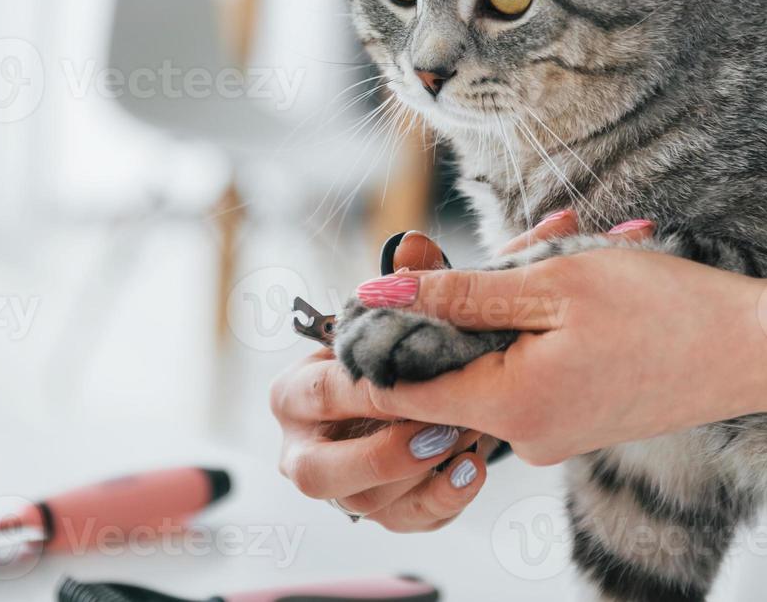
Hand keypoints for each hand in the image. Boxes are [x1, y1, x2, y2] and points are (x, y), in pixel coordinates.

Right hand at [269, 233, 493, 530]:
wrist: (423, 383)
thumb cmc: (396, 347)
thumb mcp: (399, 311)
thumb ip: (408, 277)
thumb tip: (416, 244)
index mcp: (294, 395)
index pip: (320, 395)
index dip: (368, 390)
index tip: (416, 378)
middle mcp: (303, 449)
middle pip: (317, 476)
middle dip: (381, 456)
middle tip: (436, 431)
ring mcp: (342, 488)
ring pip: (365, 507)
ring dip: (421, 477)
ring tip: (467, 439)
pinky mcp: (384, 513)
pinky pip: (408, 522)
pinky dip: (444, 500)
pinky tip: (472, 468)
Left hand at [354, 213, 762, 464]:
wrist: (757, 349)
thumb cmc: (665, 310)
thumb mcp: (553, 283)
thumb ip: (461, 294)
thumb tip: (382, 293)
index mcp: (510, 405)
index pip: (402, 384)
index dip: (384, 332)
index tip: (390, 283)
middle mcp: (525, 435)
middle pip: (453, 359)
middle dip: (469, 293)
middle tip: (526, 235)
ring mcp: (553, 433)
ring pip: (495, 355)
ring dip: (515, 296)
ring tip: (569, 242)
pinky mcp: (577, 419)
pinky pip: (531, 365)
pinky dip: (543, 319)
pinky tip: (583, 274)